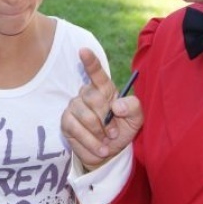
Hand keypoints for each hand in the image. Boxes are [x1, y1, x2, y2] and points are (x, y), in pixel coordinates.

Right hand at [61, 49, 142, 170]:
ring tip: (106, 141)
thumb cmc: (122, 131)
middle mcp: (87, 94)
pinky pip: (76, 129)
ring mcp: (74, 107)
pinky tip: (98, 147)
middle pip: (93, 97)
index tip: (83, 50)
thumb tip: (116, 105)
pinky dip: (90, 141)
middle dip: (106, 118)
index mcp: (105, 89)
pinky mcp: (66, 122)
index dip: (90, 62)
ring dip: (99, 133)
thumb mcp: (136, 119)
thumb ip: (133, 107)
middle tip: (114, 133)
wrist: (109, 153)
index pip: (96, 73)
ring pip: (85, 116)